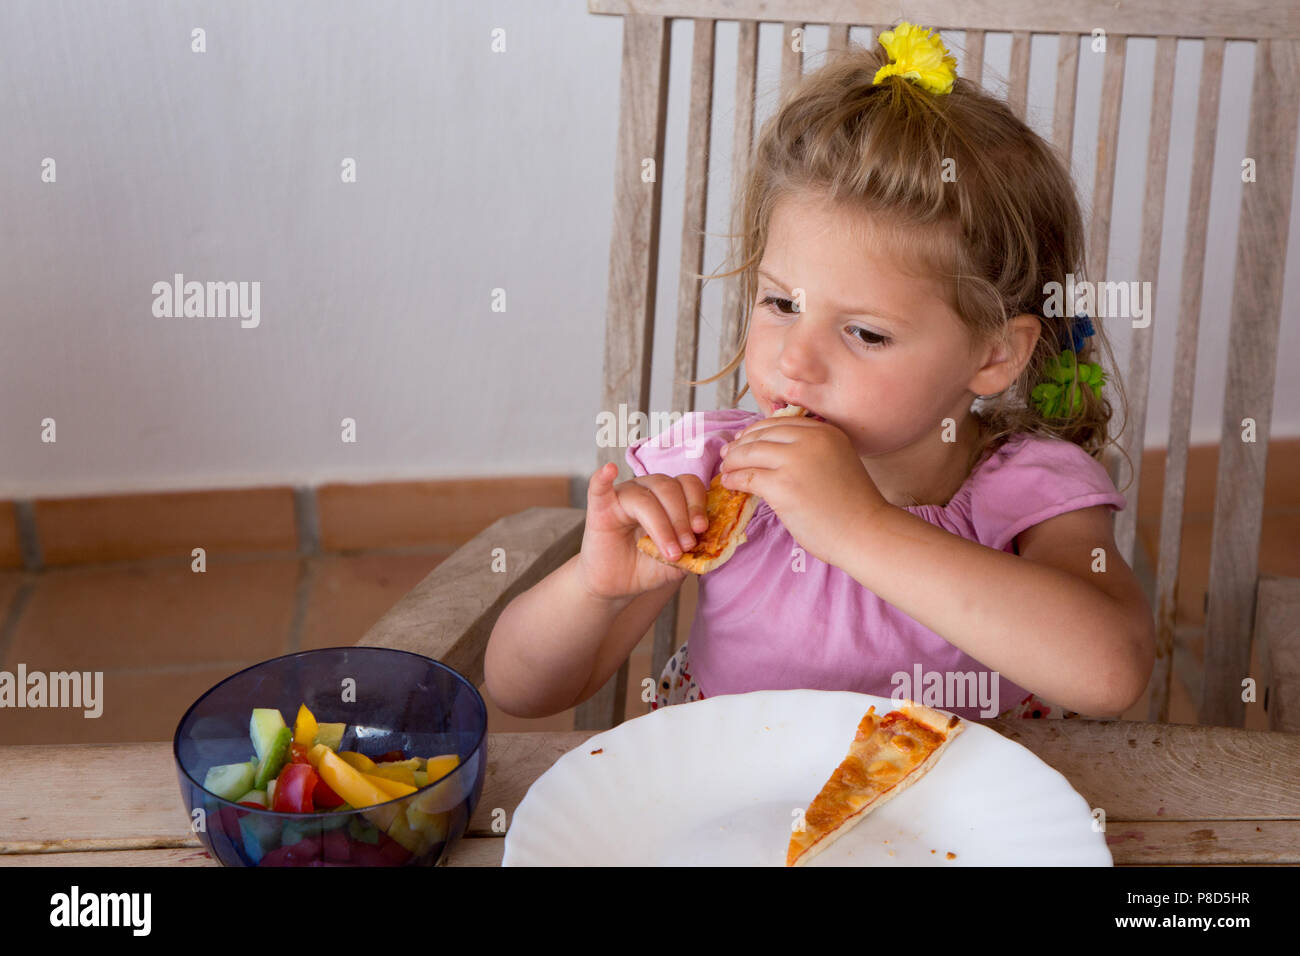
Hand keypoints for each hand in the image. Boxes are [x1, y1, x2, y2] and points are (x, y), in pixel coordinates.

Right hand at [576, 462, 704, 600]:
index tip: (702, 529)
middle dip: (682, 518)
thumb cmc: (648, 567)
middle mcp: (647, 489)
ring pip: (646, 497)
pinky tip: (609, 470)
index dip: (697, 503)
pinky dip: (603, 478)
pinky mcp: (599, 508)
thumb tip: (713, 541)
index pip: (688, 484)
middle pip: (669, 488)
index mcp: (670, 496)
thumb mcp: (679, 560)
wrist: (618, 586)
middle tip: (687, 546)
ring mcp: (622, 495)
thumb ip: (694, 550)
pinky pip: (599, 488)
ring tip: (670, 552)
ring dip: (662, 525)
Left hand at [718, 415, 886, 566]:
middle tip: (727, 454)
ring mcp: (795, 462)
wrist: (866, 532)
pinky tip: (730, 485)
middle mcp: (810, 440)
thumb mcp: (837, 461)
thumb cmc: (855, 506)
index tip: (743, 440)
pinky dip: (734, 479)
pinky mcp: (782, 486)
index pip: (779, 424)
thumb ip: (812, 451)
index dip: (756, 431)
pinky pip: (747, 477)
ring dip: (733, 462)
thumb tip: (773, 452)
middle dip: (740, 445)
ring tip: (726, 470)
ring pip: (749, 453)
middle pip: (761, 435)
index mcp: (825, 432)